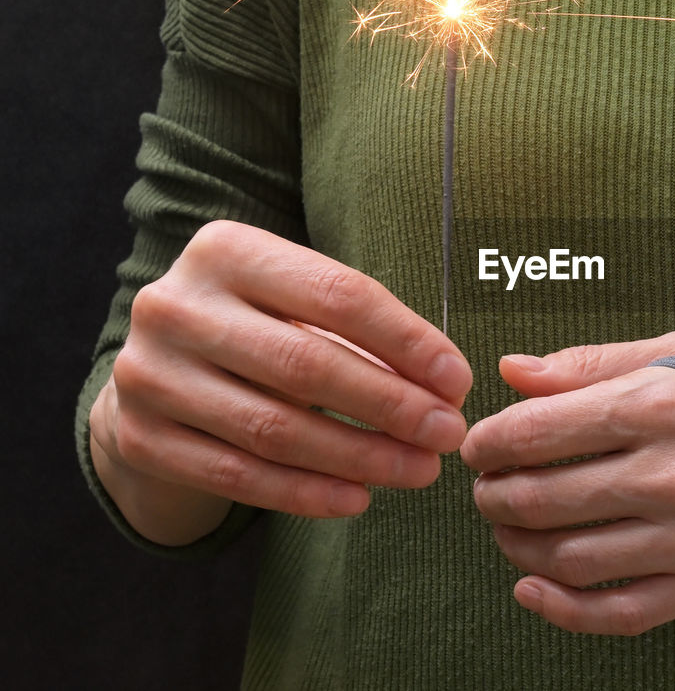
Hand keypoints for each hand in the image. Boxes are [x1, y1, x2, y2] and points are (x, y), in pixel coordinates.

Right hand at [89, 220, 471, 544]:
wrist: (158, 370)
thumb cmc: (258, 328)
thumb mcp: (300, 306)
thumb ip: (364, 335)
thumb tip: (445, 388)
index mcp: (225, 250)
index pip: (338, 295)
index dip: (408, 341)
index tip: (458, 381)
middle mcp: (175, 305)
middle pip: (307, 364)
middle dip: (392, 405)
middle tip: (448, 434)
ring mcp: (148, 374)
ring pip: (274, 429)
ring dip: (360, 457)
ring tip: (419, 470)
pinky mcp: (140, 437)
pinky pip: (238, 476)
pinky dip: (306, 493)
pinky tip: (358, 499)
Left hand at [460, 331, 674, 634]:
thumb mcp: (672, 356)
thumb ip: (588, 364)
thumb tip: (511, 372)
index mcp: (654, 407)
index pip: (538, 432)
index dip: (489, 442)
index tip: (479, 447)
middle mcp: (668, 475)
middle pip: (543, 500)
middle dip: (494, 496)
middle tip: (487, 489)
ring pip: (571, 559)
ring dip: (517, 547)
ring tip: (507, 529)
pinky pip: (618, 613)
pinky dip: (561, 610)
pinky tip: (530, 589)